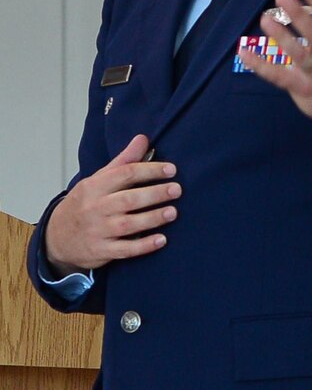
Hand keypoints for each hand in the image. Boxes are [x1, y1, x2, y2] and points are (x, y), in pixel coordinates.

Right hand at [44, 134, 179, 273]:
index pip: (124, 174)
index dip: (150, 170)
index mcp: (94, 187)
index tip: (171, 170)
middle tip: (177, 189)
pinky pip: (125, 249)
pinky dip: (144, 246)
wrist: (56, 237)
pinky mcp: (101, 251)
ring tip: (173, 212)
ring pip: (128, 224)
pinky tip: (162, 240)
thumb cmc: (84, 203)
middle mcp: (95, 208)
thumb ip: (123, 161)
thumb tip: (143, 138)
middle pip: (128, 199)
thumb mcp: (98, 180)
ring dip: (153, 218)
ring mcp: (97, 231)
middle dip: (155, 194)